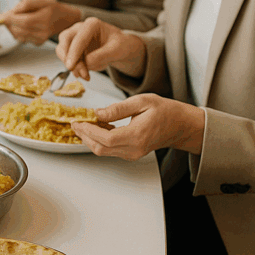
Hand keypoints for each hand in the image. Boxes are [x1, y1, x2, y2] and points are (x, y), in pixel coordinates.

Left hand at [2, 0, 81, 44]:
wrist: (65, 19)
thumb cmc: (52, 8)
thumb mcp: (41, 0)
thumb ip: (26, 4)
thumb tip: (12, 11)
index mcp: (45, 19)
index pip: (25, 21)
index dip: (11, 19)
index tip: (2, 16)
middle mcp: (43, 32)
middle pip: (19, 30)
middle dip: (9, 23)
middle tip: (6, 15)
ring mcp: (40, 39)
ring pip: (18, 35)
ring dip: (11, 27)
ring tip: (14, 18)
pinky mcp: (38, 43)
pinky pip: (21, 38)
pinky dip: (17, 32)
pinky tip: (21, 25)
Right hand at [55, 17, 146, 79]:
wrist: (120, 48)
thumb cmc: (120, 45)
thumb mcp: (117, 50)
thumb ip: (103, 55)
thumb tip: (87, 63)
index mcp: (92, 24)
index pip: (79, 37)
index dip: (73, 52)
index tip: (70, 66)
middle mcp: (80, 28)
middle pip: (65, 40)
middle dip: (68, 58)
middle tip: (78, 73)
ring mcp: (75, 37)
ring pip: (63, 50)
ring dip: (72, 65)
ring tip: (86, 76)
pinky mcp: (73, 48)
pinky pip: (67, 58)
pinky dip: (74, 68)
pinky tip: (84, 74)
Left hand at [72, 94, 205, 159]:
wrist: (180, 125)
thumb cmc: (164, 111)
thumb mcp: (142, 101)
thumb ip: (118, 108)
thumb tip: (98, 113)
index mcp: (137, 135)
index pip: (106, 138)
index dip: (88, 131)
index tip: (77, 122)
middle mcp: (134, 149)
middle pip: (101, 148)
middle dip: (84, 136)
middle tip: (75, 123)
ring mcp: (133, 153)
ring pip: (104, 151)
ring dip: (90, 138)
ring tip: (83, 124)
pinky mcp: (131, 153)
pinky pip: (110, 150)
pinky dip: (99, 140)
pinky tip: (97, 127)